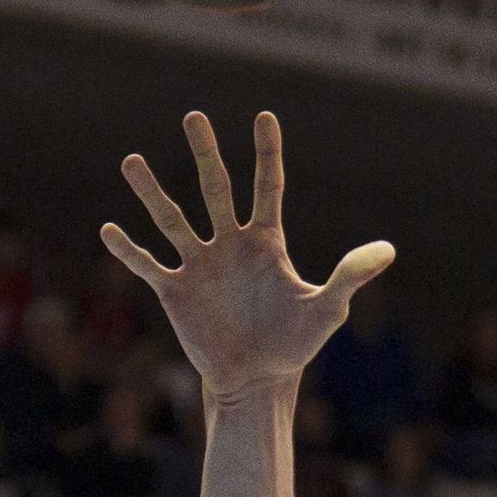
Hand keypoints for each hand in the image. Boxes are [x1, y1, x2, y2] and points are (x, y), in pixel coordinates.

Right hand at [101, 111, 394, 400]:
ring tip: (131, 162)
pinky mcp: (176, 291)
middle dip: (205, 154)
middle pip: (216, 189)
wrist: (258, 379)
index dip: (267, 154)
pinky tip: (109, 230)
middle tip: (194, 117)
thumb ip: (350, 276)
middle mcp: (230, 243)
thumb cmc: (294, 344)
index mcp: (266, 241)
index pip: (268, 187)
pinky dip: (129, 251)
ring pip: (173, 219)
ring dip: (152, 192)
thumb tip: (388, 251)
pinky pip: (148, 265)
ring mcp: (200, 264)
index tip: (265, 116)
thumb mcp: (326, 310)